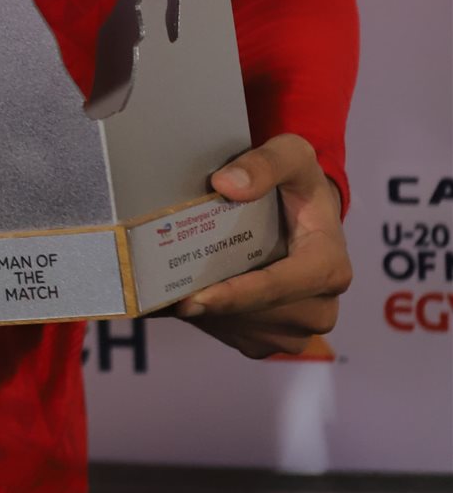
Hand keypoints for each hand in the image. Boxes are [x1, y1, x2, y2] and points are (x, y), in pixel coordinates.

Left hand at [174, 133, 351, 357]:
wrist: (306, 212)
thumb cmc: (300, 184)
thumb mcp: (292, 155)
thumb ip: (265, 163)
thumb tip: (226, 185)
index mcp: (329, 266)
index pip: (279, 286)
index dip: (236, 294)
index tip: (194, 299)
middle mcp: (321, 306)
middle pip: (258, 313)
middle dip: (213, 304)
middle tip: (164, 291)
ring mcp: (300, 328)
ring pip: (246, 330)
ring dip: (209, 316)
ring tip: (168, 293)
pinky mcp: (277, 338)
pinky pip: (239, 336)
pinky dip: (209, 321)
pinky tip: (182, 299)